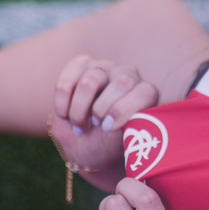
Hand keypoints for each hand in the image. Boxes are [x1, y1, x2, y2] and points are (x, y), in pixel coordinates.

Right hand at [49, 55, 158, 177]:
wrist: (83, 144)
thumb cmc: (108, 144)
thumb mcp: (123, 143)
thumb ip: (133, 128)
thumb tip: (132, 121)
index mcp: (145, 95)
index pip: (146, 92)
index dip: (126, 110)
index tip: (109, 128)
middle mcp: (128, 76)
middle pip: (123, 81)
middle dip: (103, 109)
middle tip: (95, 126)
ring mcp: (105, 68)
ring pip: (90, 81)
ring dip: (78, 111)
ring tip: (78, 126)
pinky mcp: (81, 64)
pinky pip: (68, 79)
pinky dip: (62, 103)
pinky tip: (65, 115)